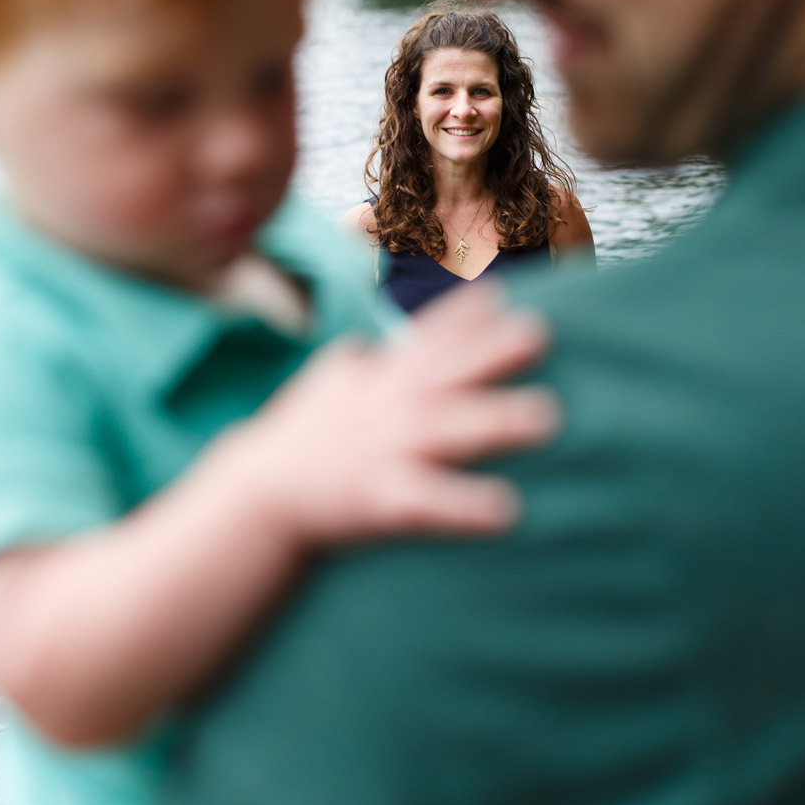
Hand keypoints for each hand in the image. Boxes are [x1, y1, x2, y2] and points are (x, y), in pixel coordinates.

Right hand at [201, 285, 560, 548]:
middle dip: (491, 350)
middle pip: (446, 372)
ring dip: (495, 420)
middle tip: (540, 332)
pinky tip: (506, 511)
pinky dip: (464, 506)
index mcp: (382, 380)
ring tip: (548, 417)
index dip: (463, 314)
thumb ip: (359, 363)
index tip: (502, 293)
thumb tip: (372, 343)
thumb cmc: (305, 438)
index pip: (427, 338)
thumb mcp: (330, 387)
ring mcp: (383, 450)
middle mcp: (387, 406)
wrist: (256, 495)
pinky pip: (428, 502)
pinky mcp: (378, 498)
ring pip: (446, 429)